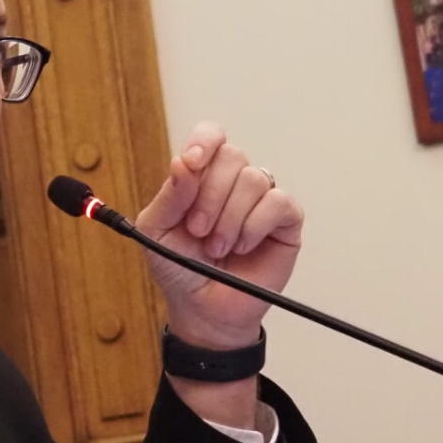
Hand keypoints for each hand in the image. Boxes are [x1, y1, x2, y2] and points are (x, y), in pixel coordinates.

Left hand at [135, 122, 303, 349]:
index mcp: (201, 176)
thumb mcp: (157, 230)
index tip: (193, 163)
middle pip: (232, 156)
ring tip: (217, 247)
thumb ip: (169, 196)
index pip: (211, 136)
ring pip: (254, 179)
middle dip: (209, 195)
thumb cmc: (179, 266)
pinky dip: (254, 225)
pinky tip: (242, 246)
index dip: (205, 141)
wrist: (202, 307)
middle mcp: (232, 181)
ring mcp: (261, 199)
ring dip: (229, 217)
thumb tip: (182, 162)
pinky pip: (278, 202)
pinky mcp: (285, 221)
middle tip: (198, 230)